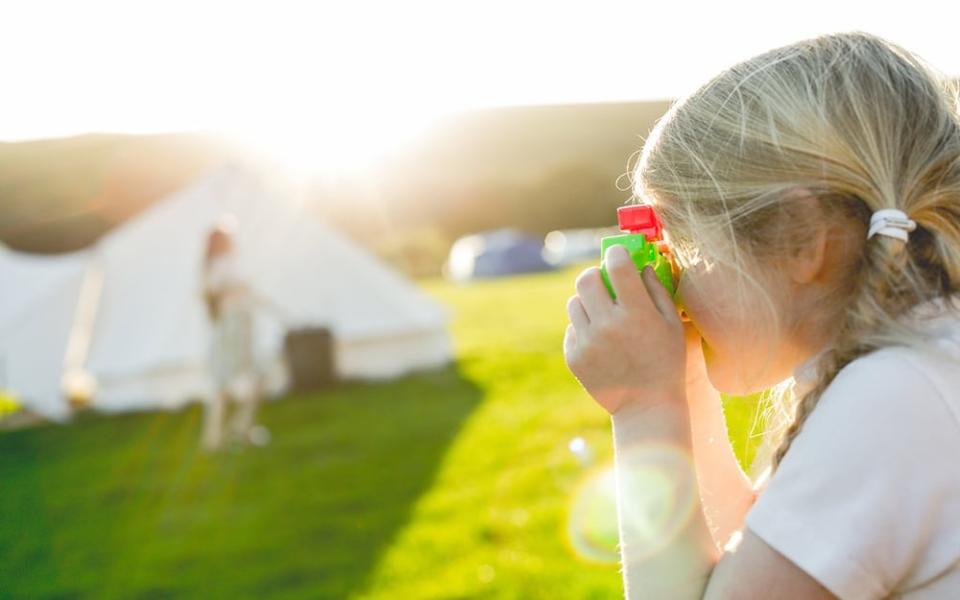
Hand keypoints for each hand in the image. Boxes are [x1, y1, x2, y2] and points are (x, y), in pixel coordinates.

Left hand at [564, 244, 686, 415]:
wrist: (646, 406)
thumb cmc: (665, 361)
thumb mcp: (671, 324)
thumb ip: (656, 290)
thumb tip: (641, 265)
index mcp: (636, 313)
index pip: (617, 265)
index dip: (617, 253)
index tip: (618, 254)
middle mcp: (608, 325)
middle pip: (586, 279)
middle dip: (596, 275)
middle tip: (605, 283)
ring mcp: (588, 342)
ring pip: (574, 302)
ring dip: (588, 302)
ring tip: (603, 314)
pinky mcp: (574, 356)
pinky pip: (572, 328)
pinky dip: (584, 328)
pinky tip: (601, 341)